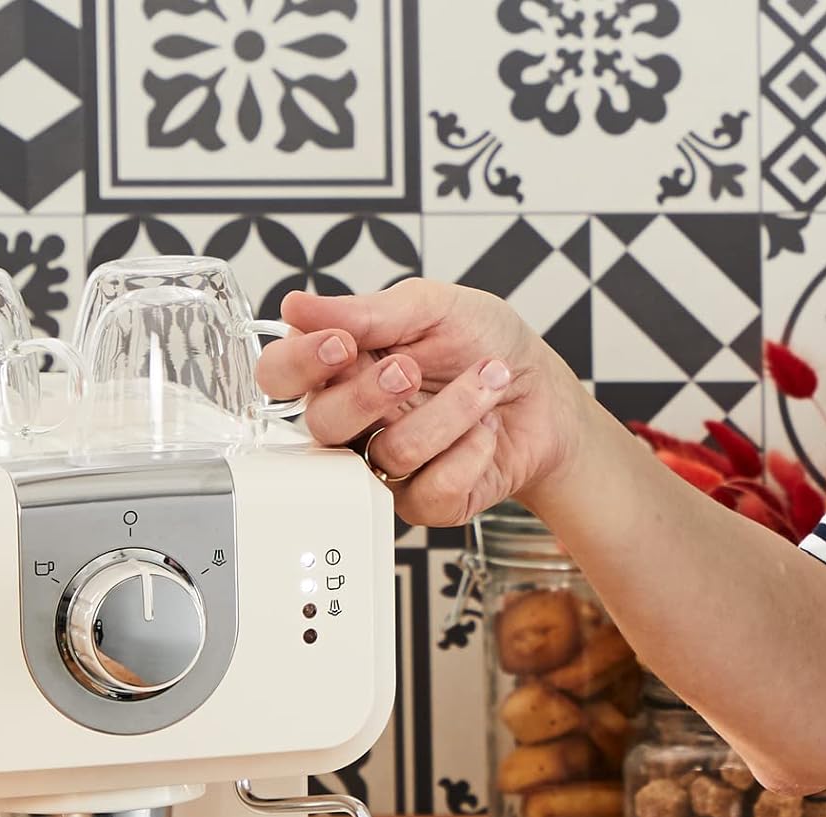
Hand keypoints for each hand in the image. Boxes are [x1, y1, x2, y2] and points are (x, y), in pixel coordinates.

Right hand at [255, 279, 588, 527]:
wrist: (544, 394)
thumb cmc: (486, 344)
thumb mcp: (432, 307)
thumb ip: (365, 312)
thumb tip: (297, 306)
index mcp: (344, 369)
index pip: (281, 376)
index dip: (299, 365)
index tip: (341, 345)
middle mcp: (356, 422)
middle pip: (321, 425)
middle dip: (370, 394)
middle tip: (411, 369)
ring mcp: (385, 466)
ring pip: (387, 455)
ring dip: (450, 413)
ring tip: (487, 381)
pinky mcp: (423, 502)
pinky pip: (430, 489)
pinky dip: (471, 452)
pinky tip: (487, 431)